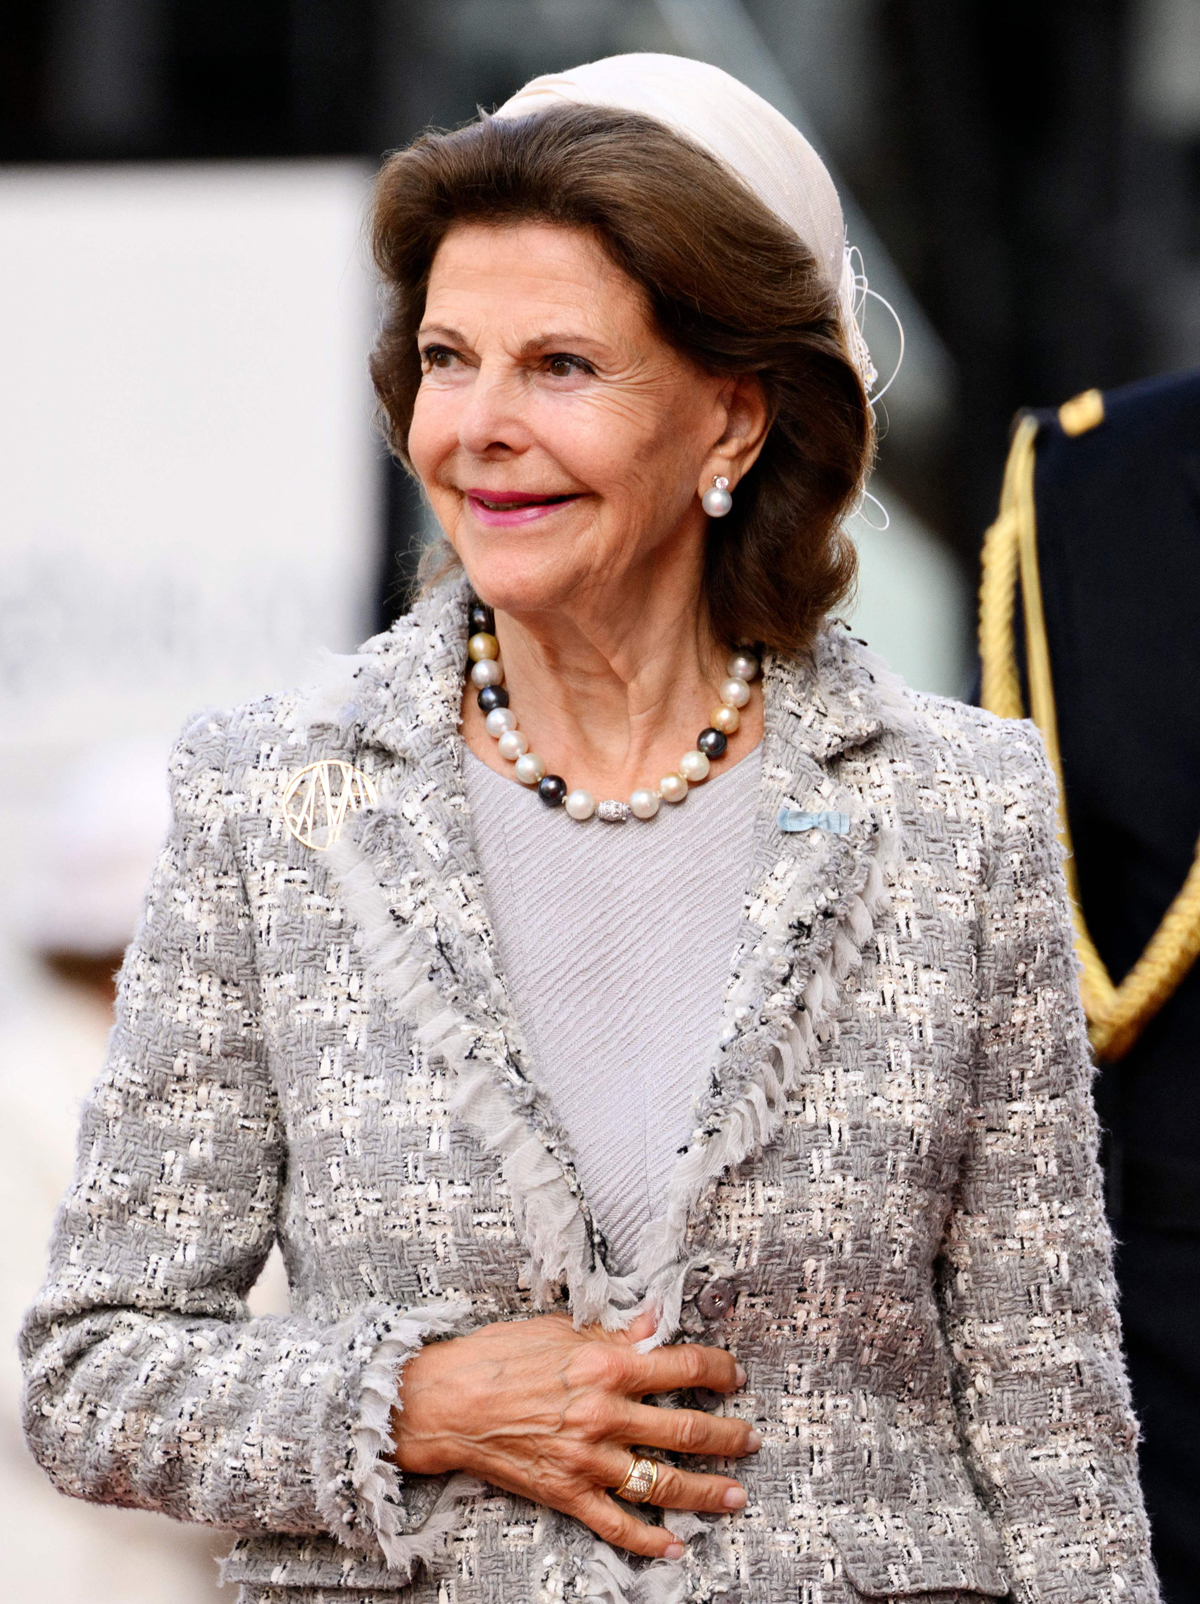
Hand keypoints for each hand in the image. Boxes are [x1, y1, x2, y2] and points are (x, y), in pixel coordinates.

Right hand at [391, 1310, 758, 1559]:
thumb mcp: (560, 1328)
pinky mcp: (567, 1494)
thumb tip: (656, 1320)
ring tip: (735, 1494)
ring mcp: (589, 1459)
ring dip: (707, 1491)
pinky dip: (650, 1540)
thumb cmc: (497, 1356)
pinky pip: (618, 1524)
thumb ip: (615, 1331)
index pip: (683, 1365)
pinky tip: (676, 1545)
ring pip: (664, 1481)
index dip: (718, 1369)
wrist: (445, 1402)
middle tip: (751, 1439)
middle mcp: (606, 1414)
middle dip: (729, 1436)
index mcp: (607, 1365)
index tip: (734, 1374)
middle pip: (688, 1428)